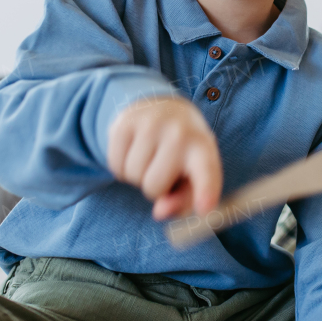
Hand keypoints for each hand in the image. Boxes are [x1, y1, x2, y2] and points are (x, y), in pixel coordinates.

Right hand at [106, 96, 221, 219]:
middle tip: (163, 169)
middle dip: (154, 189)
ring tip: (150, 157)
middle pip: (153, 187)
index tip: (205, 209)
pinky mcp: (125, 122)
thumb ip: (182, 201)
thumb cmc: (184, 153)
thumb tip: (160, 212)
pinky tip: (134, 152)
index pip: (206, 172)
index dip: (205, 192)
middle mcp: (179, 132)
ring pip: (132, 176)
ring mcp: (151, 124)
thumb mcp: (193, 175)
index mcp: (203, 148)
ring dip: (137, 176)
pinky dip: (121, 167)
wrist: (165, 108)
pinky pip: (115, 164)